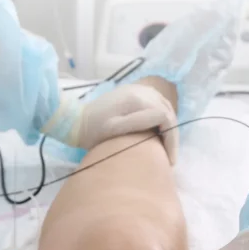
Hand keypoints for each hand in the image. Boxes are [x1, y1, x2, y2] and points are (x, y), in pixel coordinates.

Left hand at [44, 84, 178, 163]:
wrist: (76, 120)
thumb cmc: (93, 131)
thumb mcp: (115, 129)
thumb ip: (140, 122)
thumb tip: (164, 120)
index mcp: (137, 100)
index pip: (166, 118)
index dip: (171, 140)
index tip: (169, 160)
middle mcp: (140, 90)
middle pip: (168, 111)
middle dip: (172, 135)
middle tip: (170, 156)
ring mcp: (137, 89)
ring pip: (164, 106)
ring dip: (168, 126)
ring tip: (166, 146)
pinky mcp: (133, 92)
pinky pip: (156, 103)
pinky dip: (161, 118)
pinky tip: (158, 132)